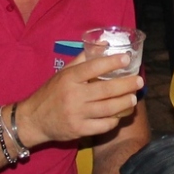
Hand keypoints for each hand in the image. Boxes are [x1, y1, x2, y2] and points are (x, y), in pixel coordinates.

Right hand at [18, 57, 142, 145]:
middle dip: (126, 85)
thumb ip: (84, 58)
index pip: (93, 67)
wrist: (33, 119)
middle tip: (139, 81)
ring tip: (133, 98)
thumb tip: (104, 43)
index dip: (111, 62)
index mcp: (69, 78)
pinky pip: (103, 126)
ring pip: (108, 109)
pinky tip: (119, 114)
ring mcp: (76, 114)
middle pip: (105, 90)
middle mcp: (73, 95)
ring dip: (124, 103)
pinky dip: (114, 120)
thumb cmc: (51, 93)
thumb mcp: (63, 73)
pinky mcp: (79, 130)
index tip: (127, 58)